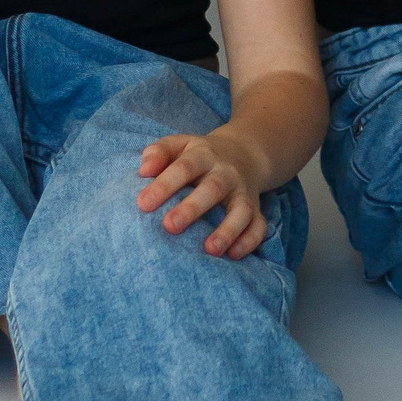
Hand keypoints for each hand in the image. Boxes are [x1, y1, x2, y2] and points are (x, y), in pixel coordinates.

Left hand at [137, 131, 268, 258]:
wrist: (243, 152)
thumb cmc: (198, 155)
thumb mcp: (179, 144)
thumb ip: (159, 152)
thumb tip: (143, 170)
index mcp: (203, 155)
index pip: (184, 167)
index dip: (164, 185)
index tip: (143, 204)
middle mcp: (226, 173)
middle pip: (212, 189)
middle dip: (192, 209)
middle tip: (169, 226)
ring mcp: (243, 192)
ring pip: (241, 211)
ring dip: (227, 230)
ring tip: (210, 250)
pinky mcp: (256, 210)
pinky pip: (258, 226)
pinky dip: (250, 241)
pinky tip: (233, 256)